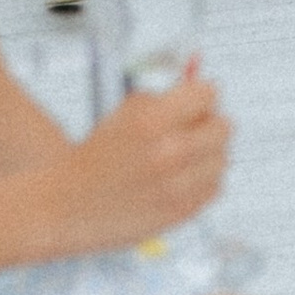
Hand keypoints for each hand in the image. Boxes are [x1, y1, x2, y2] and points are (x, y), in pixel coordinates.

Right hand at [28, 67, 231, 255]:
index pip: (209, 94)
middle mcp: (170, 152)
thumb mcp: (126, 113)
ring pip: (222, 159)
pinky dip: (203, 181)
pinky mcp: (181, 212)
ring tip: (181, 157)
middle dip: (208, 124)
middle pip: (224, 127)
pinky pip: (215, 187)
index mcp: (152, 119)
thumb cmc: (98, 154)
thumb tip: (200, 82)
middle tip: (189, 129)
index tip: (191, 103)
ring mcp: (178, 186)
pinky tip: (179, 179)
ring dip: (207, 155)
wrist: (70, 205)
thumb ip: (166, 97)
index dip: (199, 96)